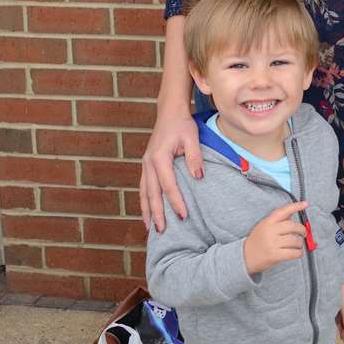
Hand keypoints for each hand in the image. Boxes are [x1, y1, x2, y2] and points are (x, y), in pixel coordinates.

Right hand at [139, 112, 202, 233]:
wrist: (169, 112)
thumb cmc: (182, 124)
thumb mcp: (192, 137)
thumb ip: (195, 157)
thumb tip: (198, 178)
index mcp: (159, 157)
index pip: (168, 185)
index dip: (176, 201)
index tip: (183, 215)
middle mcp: (148, 163)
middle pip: (152, 193)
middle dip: (157, 213)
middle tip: (162, 230)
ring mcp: (145, 164)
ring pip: (144, 192)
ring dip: (147, 210)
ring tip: (151, 228)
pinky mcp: (146, 165)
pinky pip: (144, 187)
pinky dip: (145, 201)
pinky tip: (148, 212)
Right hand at [243, 202, 308, 274]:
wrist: (245, 257)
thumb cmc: (257, 241)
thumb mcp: (264, 226)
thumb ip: (278, 221)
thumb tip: (293, 214)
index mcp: (268, 222)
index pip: (284, 211)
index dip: (296, 206)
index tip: (305, 204)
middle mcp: (270, 231)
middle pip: (294, 226)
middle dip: (302, 230)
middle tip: (304, 233)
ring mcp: (273, 243)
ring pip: (296, 240)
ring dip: (300, 243)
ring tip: (297, 245)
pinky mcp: (275, 255)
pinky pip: (294, 253)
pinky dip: (299, 253)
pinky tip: (297, 252)